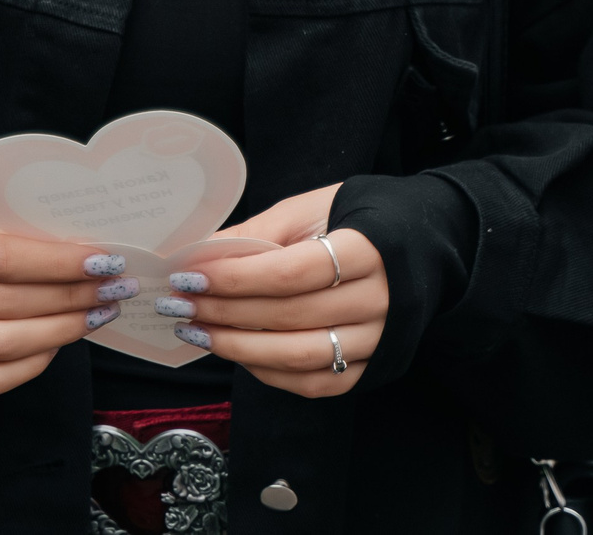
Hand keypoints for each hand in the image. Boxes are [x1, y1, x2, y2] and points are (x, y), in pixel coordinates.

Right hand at [0, 212, 123, 397]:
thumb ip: (8, 239)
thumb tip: (82, 258)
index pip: (2, 257)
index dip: (58, 263)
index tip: (103, 261)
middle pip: (7, 303)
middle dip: (71, 297)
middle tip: (114, 289)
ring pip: (1, 345)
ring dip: (61, 331)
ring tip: (97, 316)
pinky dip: (32, 364)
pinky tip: (58, 345)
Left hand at [161, 185, 386, 398]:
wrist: (414, 249)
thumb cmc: (352, 220)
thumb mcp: (307, 209)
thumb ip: (255, 233)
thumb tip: (197, 257)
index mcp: (369, 248)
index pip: (292, 272)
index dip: (236, 278)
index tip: (189, 275)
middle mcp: (380, 300)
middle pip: (291, 316)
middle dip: (224, 312)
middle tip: (178, 303)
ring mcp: (378, 340)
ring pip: (300, 357)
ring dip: (238, 348)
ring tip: (195, 330)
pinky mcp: (370, 368)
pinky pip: (314, 382)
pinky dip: (267, 372)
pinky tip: (235, 351)